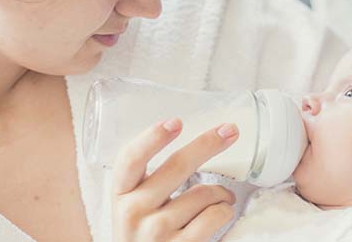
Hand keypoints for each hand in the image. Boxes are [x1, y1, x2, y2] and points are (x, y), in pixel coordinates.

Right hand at [111, 118, 239, 241]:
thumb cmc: (142, 234)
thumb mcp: (133, 206)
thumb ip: (148, 181)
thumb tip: (190, 141)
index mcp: (121, 194)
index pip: (130, 159)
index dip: (152, 137)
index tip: (175, 121)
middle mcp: (133, 211)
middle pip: (177, 166)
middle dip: (208, 143)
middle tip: (230, 131)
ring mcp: (156, 232)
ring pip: (204, 192)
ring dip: (221, 192)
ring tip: (221, 197)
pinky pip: (214, 216)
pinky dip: (224, 210)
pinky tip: (221, 213)